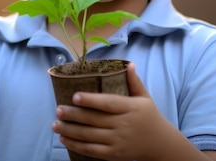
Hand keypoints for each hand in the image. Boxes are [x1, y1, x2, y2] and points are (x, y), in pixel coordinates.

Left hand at [52, 62, 171, 160]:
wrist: (160, 145)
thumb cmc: (150, 117)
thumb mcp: (145, 98)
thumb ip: (135, 82)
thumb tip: (129, 64)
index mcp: (131, 108)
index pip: (108, 103)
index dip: (91, 100)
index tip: (74, 96)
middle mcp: (124, 125)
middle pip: (95, 120)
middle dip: (74, 115)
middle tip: (58, 109)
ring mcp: (118, 141)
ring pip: (90, 136)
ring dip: (70, 131)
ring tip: (55, 124)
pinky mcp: (114, 154)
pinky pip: (92, 151)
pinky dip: (76, 146)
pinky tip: (64, 139)